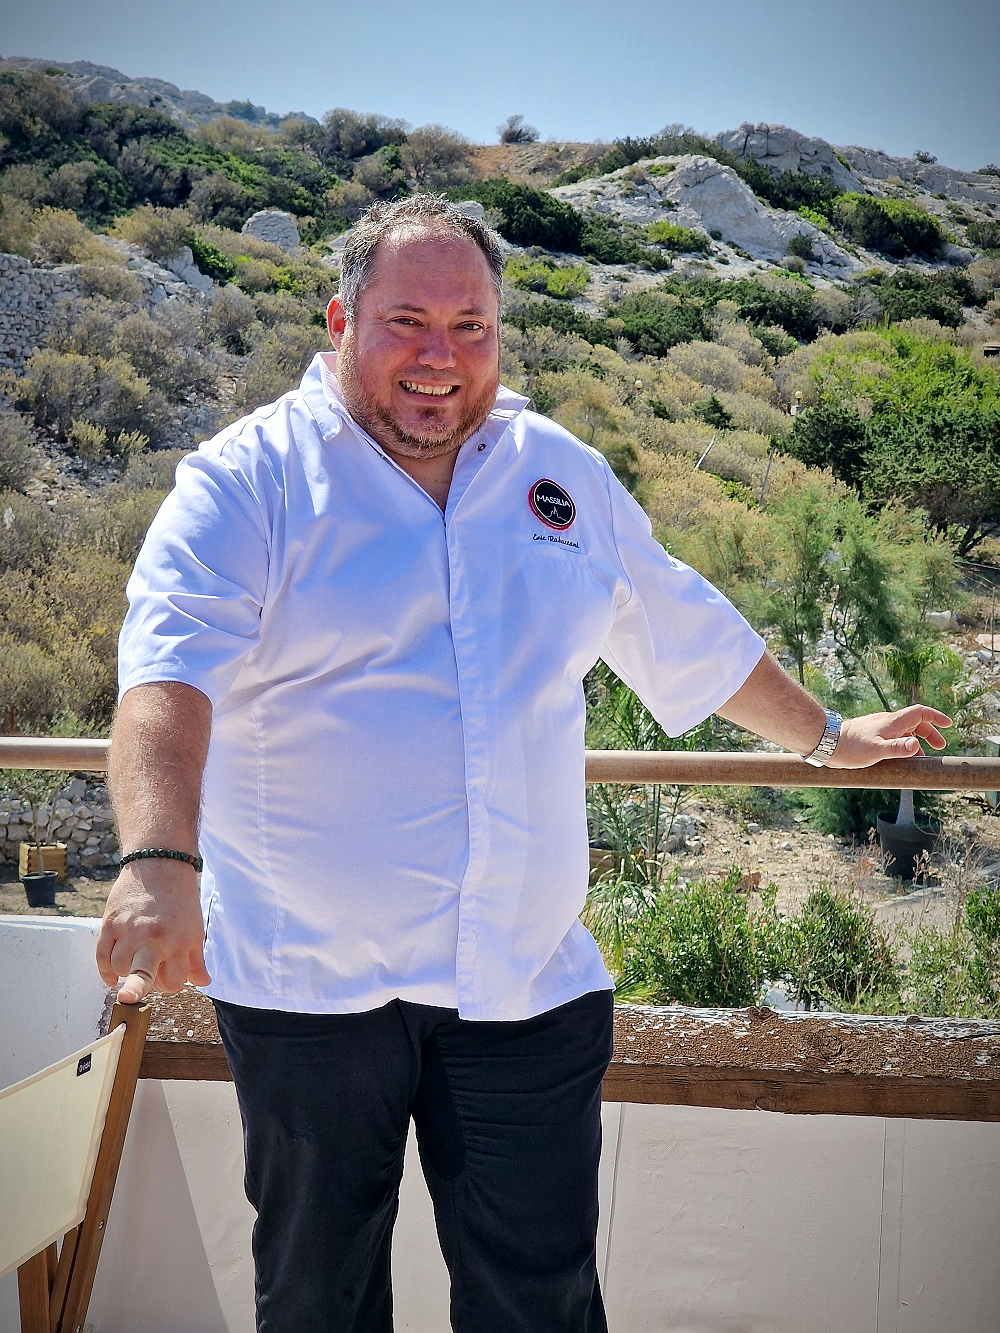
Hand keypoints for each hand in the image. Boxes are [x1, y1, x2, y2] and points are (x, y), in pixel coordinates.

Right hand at [96, 859, 210, 1003]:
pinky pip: (101, 955)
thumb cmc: (180, 898)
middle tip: (129, 997)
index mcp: (178, 941)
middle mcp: (153, 937)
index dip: (169, 983)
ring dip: (125, 972)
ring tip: (133, 962)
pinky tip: (111, 976)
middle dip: (136, 988)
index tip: (167, 974)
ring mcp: (129, 930)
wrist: (159, 863)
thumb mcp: (195, 928)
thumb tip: (204, 982)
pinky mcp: (110, 922)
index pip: (172, 982)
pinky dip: (104, 969)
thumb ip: (196, 959)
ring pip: (119, 967)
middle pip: (142, 973)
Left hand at [827, 705, 951, 768]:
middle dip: (930, 732)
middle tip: (940, 747)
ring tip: (923, 757)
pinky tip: (901, 759)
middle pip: (915, 722)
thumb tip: (918, 744)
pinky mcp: (871, 736)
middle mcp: (887, 722)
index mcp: (892, 722)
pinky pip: (893, 737)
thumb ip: (897, 748)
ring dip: (917, 740)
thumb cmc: (850, 747)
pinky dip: (903, 745)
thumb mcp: (877, 750)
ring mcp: (878, 728)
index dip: (936, 717)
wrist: (826, 743)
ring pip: (904, 731)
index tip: (949, 724)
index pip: (920, 713)